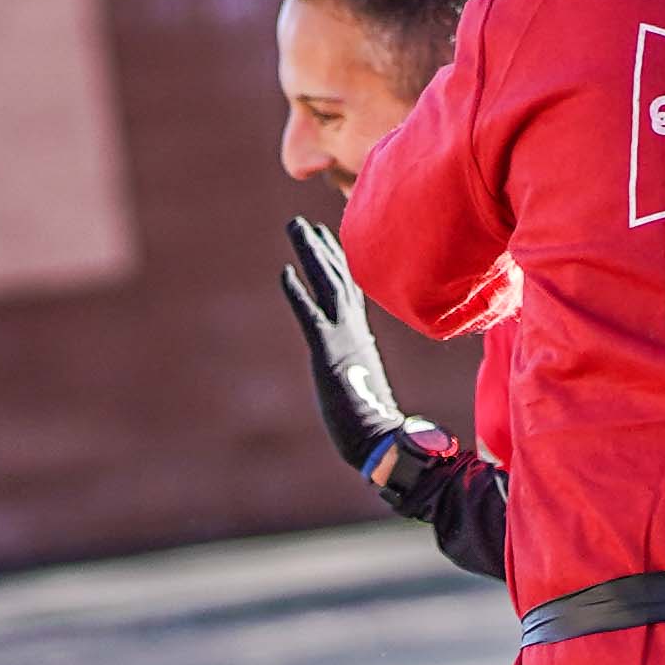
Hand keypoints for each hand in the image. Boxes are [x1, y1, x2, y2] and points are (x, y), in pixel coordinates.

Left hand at [279, 219, 411, 471]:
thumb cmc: (374, 426)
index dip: (337, 263)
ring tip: (294, 227)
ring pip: (326, 285)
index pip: (349, 292)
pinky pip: (311, 315)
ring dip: (310, 254)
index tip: (326, 239)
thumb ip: (359, 374)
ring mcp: (343, 339)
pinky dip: (297, 292)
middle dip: (320, 248)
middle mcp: (354, 331)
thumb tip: (359, 381)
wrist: (380, 442)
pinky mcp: (329, 353)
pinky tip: (284, 273)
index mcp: (361, 339)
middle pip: (338, 277)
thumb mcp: (363, 390)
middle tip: (302, 222)